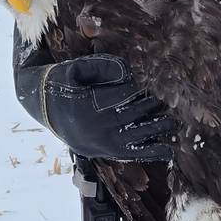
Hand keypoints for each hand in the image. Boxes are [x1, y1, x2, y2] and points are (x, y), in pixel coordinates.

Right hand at [15, 53, 176, 160]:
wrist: (47, 111)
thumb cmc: (64, 85)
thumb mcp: (74, 69)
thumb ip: (99, 66)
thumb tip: (128, 71)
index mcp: (85, 104)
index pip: (118, 96)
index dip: (135, 89)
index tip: (147, 83)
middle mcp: (95, 126)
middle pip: (129, 116)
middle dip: (150, 106)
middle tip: (167, 99)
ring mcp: (102, 142)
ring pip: (134, 137)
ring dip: (156, 129)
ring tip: (174, 122)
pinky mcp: (106, 152)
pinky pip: (131, 155)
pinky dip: (151, 153)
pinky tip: (169, 150)